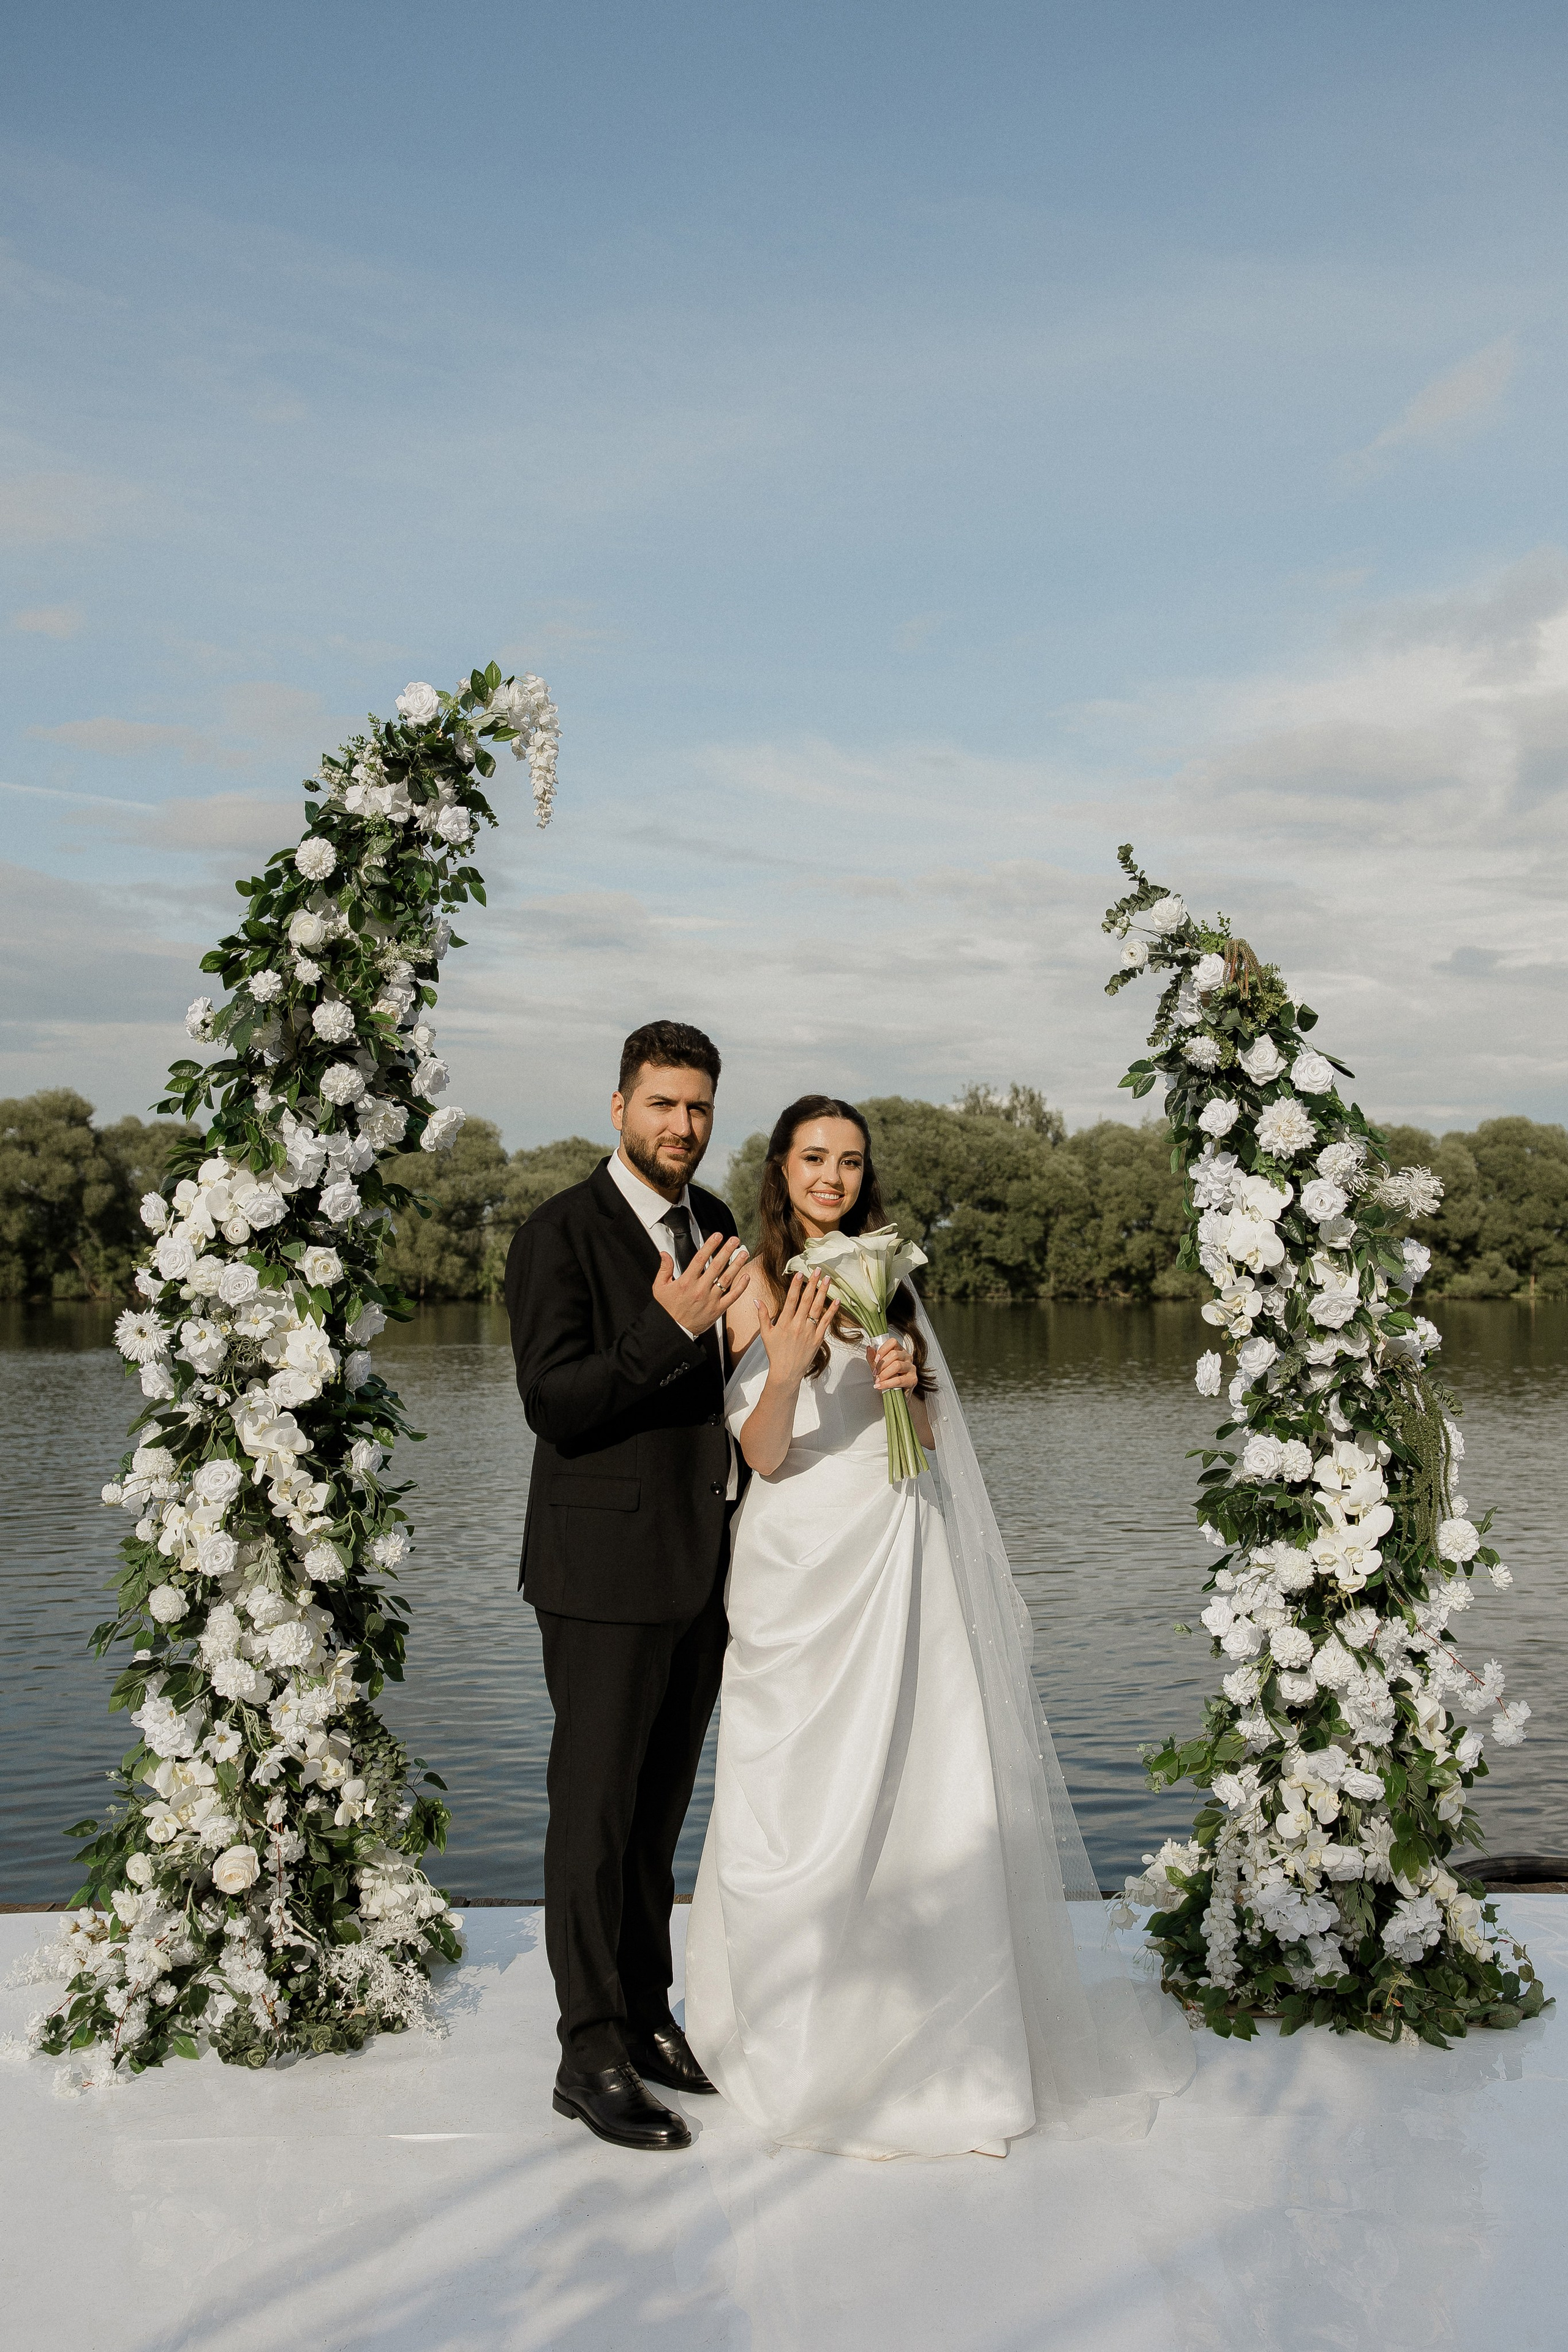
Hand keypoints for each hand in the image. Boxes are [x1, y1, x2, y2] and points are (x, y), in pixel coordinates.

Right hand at [653, 1234, 750, 1335]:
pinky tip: (746, 1276)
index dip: (710, 1245)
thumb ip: (664, 1269)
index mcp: (686, 1282)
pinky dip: (741, 1286)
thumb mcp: (660, 1288)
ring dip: (737, 1264)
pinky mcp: (717, 1310)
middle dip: (727, 1251)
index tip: (718, 1236)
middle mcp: (700, 1289)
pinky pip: (732, 1296)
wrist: (673, 1331)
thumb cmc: (667, 1310)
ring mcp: (710, 1299)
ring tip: (744, 1253)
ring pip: (727, 1279)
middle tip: (735, 1240)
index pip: (700, 1259)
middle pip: (716, 1265)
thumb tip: (664, 1254)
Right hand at [756, 1271, 835, 1386]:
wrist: (786, 1372)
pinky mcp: (818, 1339)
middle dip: (812, 1283)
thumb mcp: (766, 1334)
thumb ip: (763, 1316)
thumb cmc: (775, 1353)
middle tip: (818, 1270)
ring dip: (823, 1292)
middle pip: (806, 1300)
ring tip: (828, 1279)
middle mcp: (798, 1325)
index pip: (791, 1300)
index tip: (800, 1273)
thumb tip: (757, 1300)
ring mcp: (809, 1332)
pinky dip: (832, 1311)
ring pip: (817, 1308)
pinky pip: (826, 1322)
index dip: (795, 1285)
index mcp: (784, 1323)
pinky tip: (836, 1300)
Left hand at [868, 1334, 916, 1393]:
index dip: (883, 1349)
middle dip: (881, 1364)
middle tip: (875, 1373)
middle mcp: (907, 1357)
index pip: (893, 1342)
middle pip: (894, 1354)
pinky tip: (880, 1386)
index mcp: (899, 1351)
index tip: (876, 1359)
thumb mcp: (877, 1368)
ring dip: (884, 1374)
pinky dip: (887, 1383)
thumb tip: (869, 1348)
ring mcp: (911, 1368)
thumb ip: (872, 1358)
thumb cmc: (887, 1379)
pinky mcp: (913, 1379)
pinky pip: (898, 1379)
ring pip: (897, 1365)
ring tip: (878, 1380)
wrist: (894, 1396)